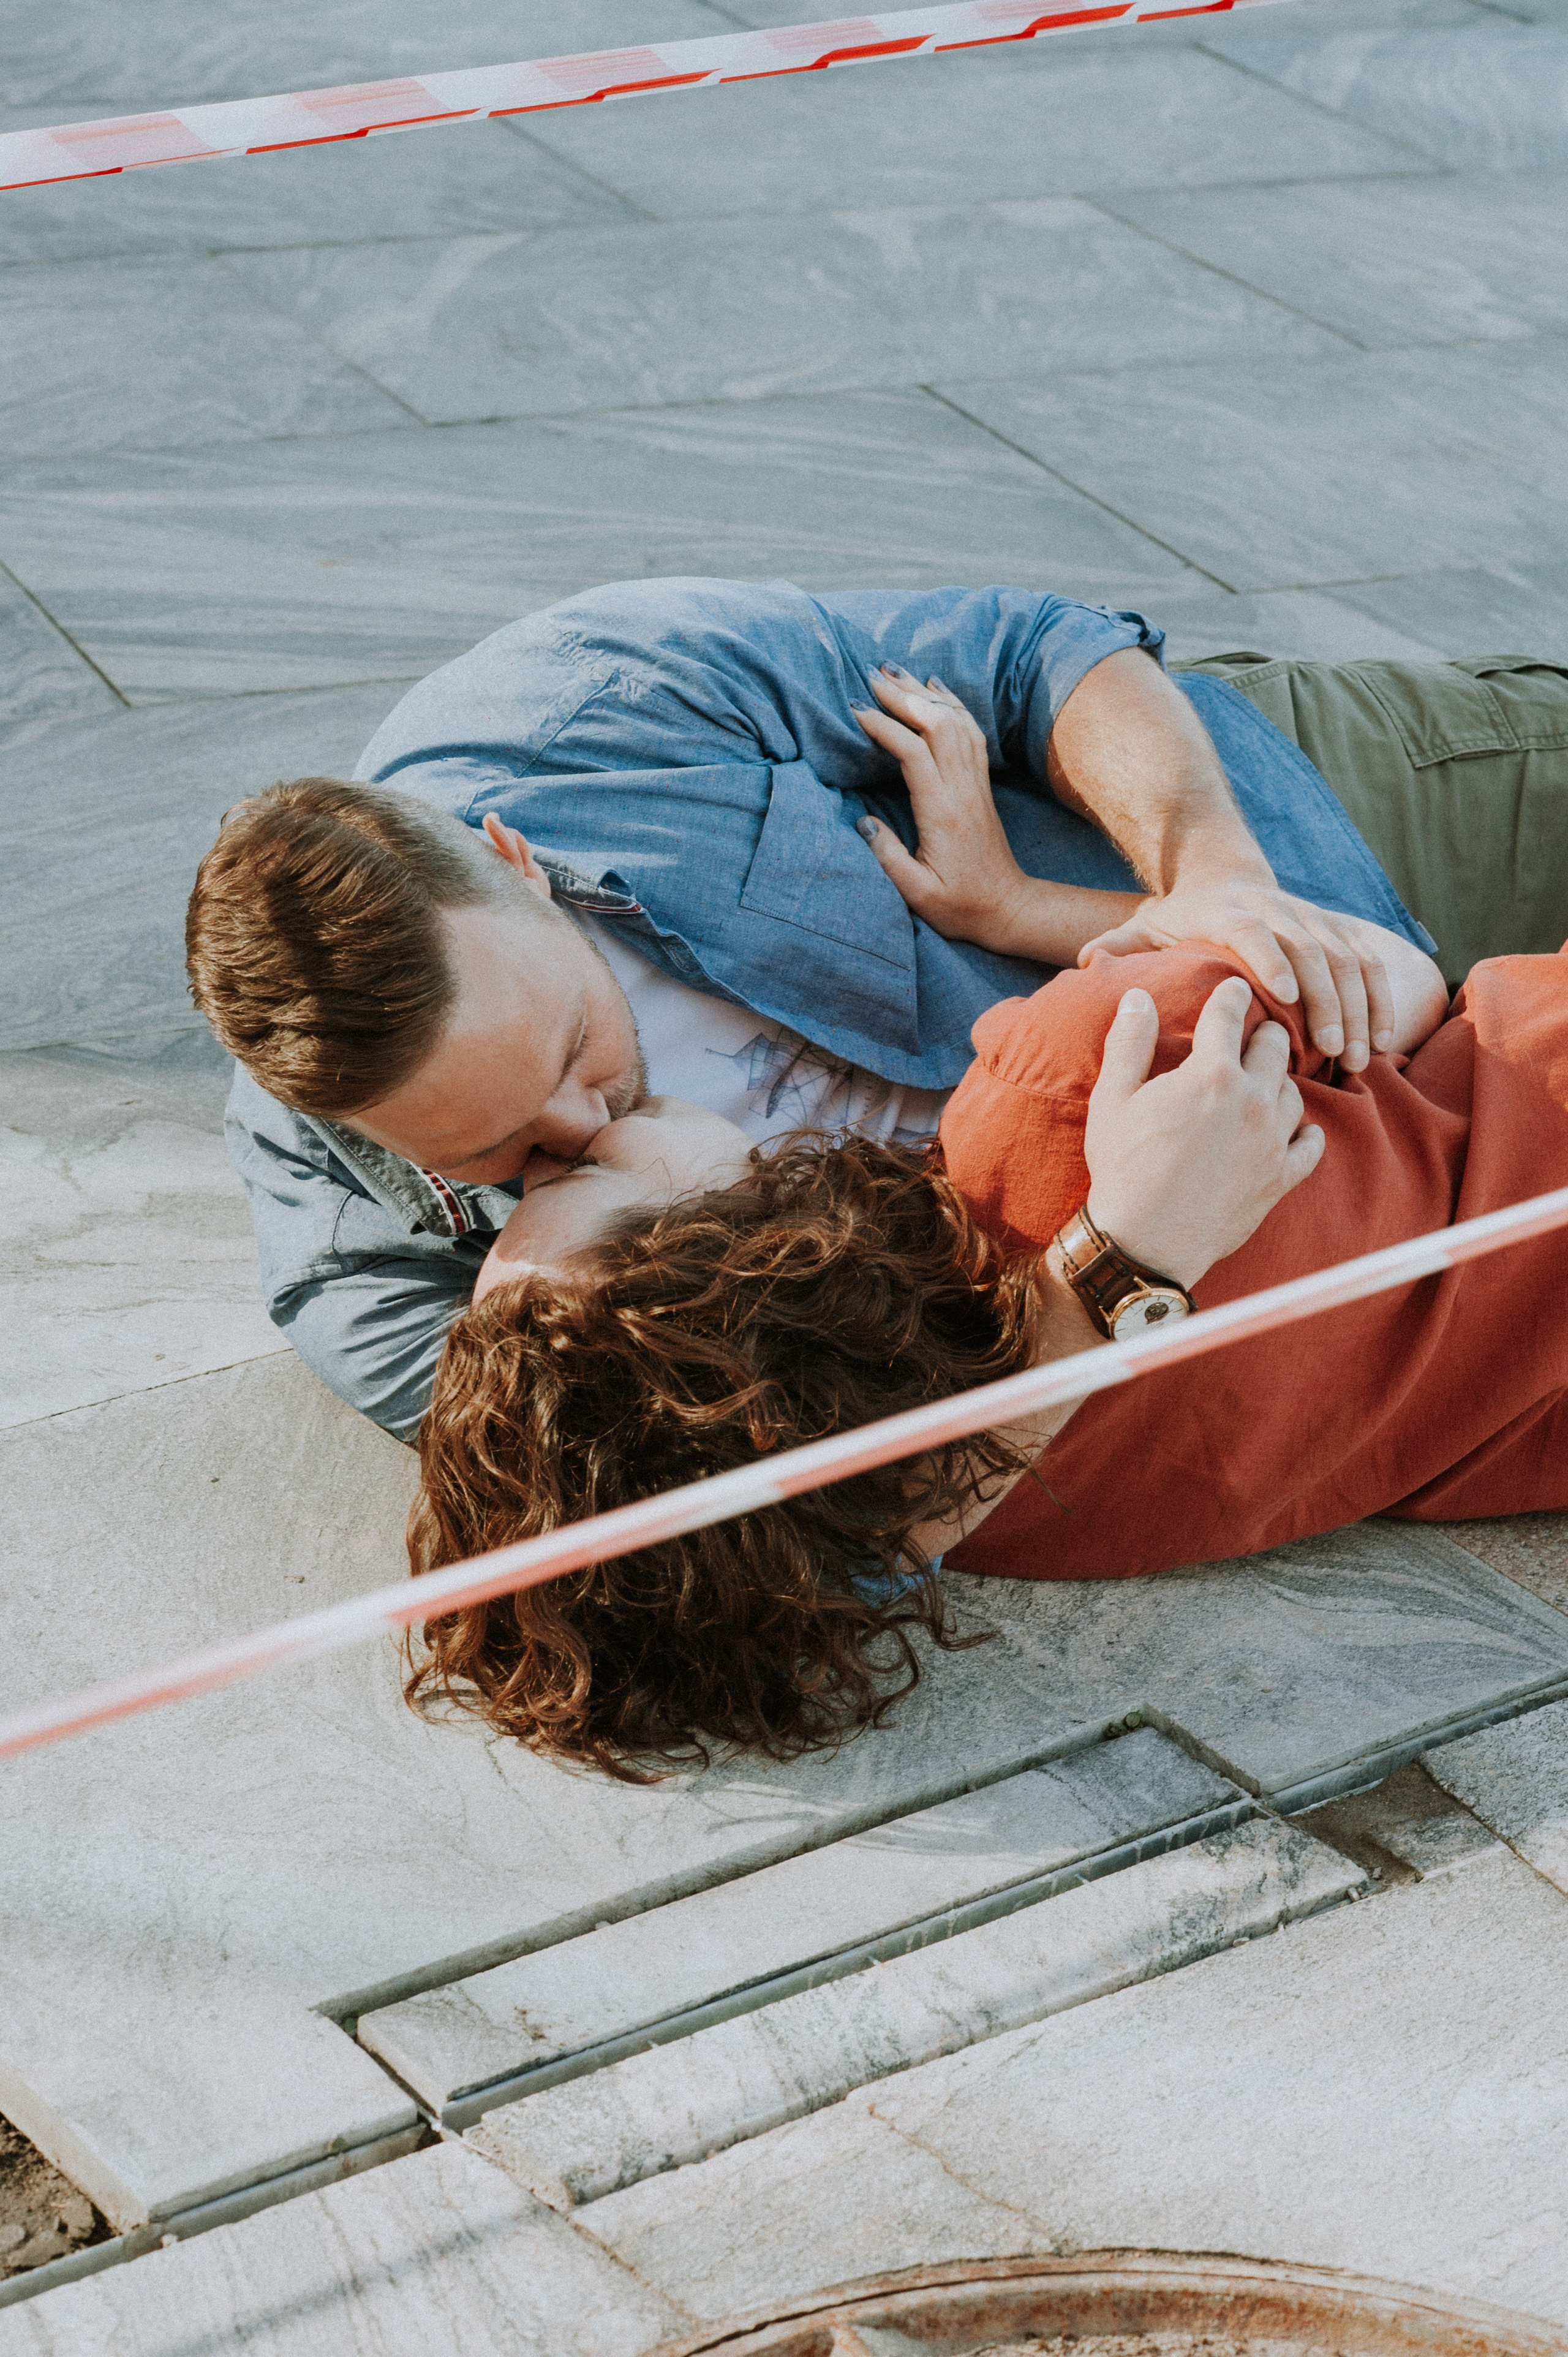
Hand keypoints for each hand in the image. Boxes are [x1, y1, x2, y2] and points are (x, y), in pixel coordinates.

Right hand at [850, 666, 1037, 952]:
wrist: (1007, 908)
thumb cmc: (960, 906)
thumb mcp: (917, 893)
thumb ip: (888, 857)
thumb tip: (862, 821)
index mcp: (943, 814)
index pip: (914, 754)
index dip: (886, 727)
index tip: (857, 711)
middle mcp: (963, 791)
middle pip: (938, 726)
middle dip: (904, 696)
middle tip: (872, 676)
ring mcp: (977, 785)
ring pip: (957, 723)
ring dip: (925, 695)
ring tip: (896, 673)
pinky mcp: (982, 785)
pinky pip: (972, 733)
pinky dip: (953, 705)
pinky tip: (936, 689)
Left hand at [1080, 881, 1397, 1073]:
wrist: (1225, 874)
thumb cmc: (1182, 915)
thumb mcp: (1148, 925)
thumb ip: (1119, 945)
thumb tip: (1082, 962)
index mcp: (1231, 914)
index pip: (1254, 932)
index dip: (1272, 958)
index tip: (1285, 995)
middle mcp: (1278, 913)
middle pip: (1311, 951)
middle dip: (1326, 1001)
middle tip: (1330, 1049)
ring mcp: (1312, 921)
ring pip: (1346, 962)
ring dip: (1357, 1009)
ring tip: (1357, 1058)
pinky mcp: (1337, 932)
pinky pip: (1368, 965)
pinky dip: (1380, 1002)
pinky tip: (1384, 1042)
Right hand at [1081, 979, 1323, 1289]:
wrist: (1145, 1242)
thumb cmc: (1122, 1168)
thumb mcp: (1112, 1099)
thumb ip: (1129, 1042)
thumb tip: (1137, 997)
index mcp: (1210, 1073)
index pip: (1229, 1015)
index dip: (1231, 995)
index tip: (1235, 987)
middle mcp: (1251, 1100)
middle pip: (1275, 1047)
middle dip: (1265, 1032)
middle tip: (1255, 1033)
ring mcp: (1271, 1141)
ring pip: (1295, 1093)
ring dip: (1280, 1082)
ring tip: (1265, 1082)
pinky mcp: (1279, 1178)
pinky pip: (1311, 1146)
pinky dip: (1305, 1134)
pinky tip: (1294, 1131)